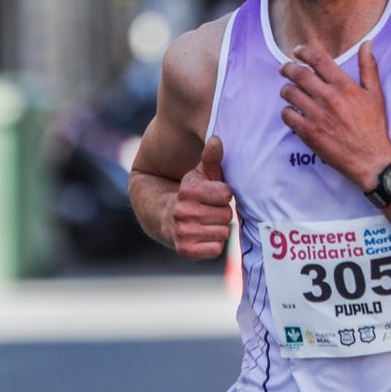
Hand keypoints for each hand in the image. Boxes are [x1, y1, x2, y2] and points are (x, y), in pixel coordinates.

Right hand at [170, 136, 232, 259]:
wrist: (164, 218)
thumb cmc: (191, 194)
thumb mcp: (200, 174)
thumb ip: (211, 159)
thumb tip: (216, 140)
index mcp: (187, 191)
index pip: (226, 194)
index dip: (224, 195)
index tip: (215, 195)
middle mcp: (182, 212)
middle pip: (226, 214)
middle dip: (222, 212)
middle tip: (210, 211)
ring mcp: (182, 232)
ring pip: (223, 232)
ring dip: (219, 228)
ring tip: (206, 223)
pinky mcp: (185, 250)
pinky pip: (216, 249)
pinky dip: (214, 245)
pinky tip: (204, 237)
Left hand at [279, 41, 390, 188]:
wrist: (371, 159)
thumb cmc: (374, 127)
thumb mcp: (376, 94)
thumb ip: (369, 67)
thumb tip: (367, 43)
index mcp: (344, 85)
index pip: (318, 59)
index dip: (304, 51)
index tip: (298, 51)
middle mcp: (328, 97)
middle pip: (298, 73)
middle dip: (288, 67)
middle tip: (285, 68)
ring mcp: (316, 115)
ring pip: (289, 92)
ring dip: (286, 89)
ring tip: (288, 90)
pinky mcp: (308, 132)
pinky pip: (287, 115)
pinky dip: (286, 111)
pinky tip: (293, 112)